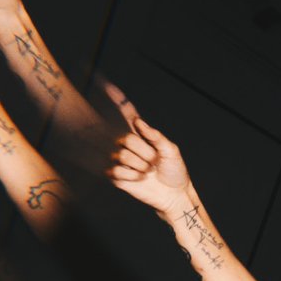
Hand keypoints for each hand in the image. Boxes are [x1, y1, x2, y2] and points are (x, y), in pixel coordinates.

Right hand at [105, 86, 192, 215]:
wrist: (174, 195)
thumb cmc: (175, 171)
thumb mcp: (171, 150)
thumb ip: (155, 135)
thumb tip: (138, 121)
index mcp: (142, 135)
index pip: (127, 114)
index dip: (117, 100)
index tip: (105, 84)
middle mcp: (129, 144)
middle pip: (126, 138)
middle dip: (144, 152)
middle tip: (153, 162)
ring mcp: (121, 159)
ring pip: (122, 155)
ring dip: (139, 166)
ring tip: (147, 172)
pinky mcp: (116, 176)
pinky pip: (116, 170)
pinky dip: (131, 176)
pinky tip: (139, 179)